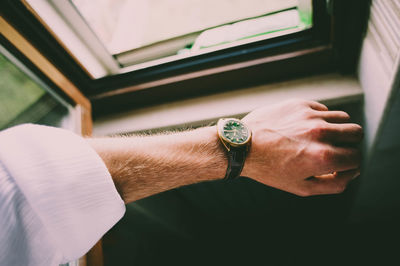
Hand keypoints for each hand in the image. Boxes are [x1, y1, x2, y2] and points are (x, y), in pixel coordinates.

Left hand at [241, 99, 361, 195]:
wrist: (242, 146)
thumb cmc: (270, 170)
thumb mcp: (301, 188)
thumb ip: (334, 184)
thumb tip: (352, 172)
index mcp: (322, 157)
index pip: (357, 157)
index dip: (350, 164)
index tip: (340, 164)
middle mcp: (319, 133)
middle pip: (357, 133)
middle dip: (349, 144)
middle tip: (334, 150)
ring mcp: (309, 116)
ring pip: (343, 118)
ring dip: (337, 129)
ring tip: (320, 138)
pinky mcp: (299, 104)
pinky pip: (323, 109)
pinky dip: (320, 119)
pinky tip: (304, 128)